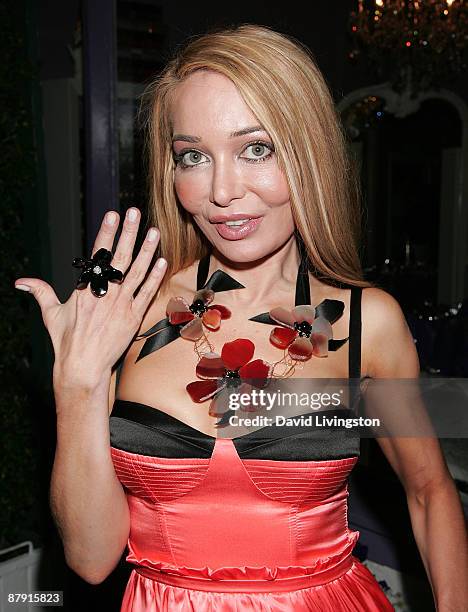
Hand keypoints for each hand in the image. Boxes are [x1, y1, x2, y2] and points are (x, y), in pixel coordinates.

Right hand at [14, 207, 166, 388]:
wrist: (83, 368)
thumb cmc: (66, 342)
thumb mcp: (51, 314)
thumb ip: (40, 292)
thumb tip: (21, 282)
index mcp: (85, 288)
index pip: (97, 254)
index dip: (106, 233)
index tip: (112, 215)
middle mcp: (104, 293)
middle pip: (119, 257)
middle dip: (127, 233)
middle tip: (135, 213)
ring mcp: (121, 305)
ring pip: (136, 272)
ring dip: (146, 250)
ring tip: (154, 231)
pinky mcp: (133, 318)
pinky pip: (147, 293)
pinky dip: (155, 277)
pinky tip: (162, 262)